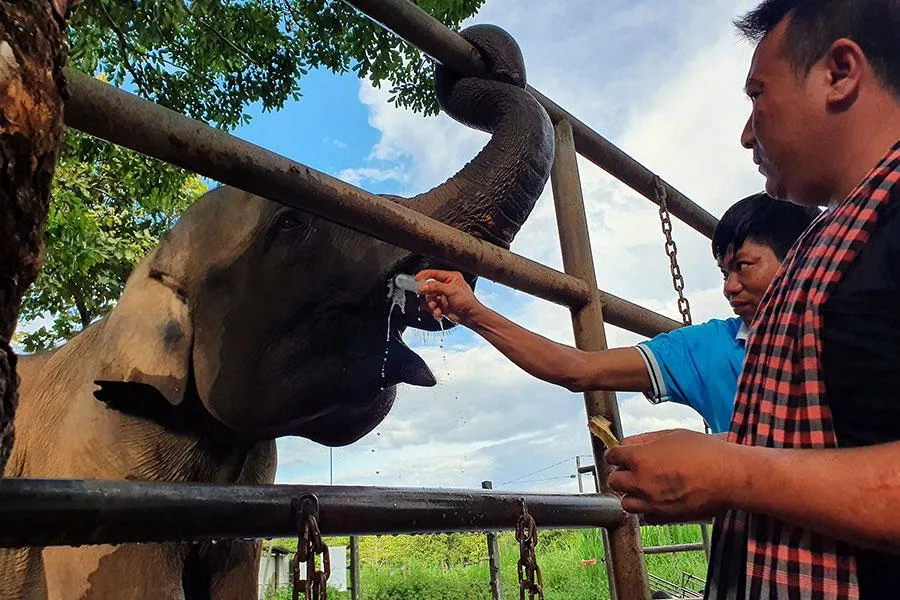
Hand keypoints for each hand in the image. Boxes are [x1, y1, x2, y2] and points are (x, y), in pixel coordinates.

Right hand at [416, 269, 485, 326]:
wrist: (471, 316)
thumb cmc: (467, 302)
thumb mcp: (451, 291)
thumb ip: (436, 287)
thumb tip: (423, 286)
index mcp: (451, 278)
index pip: (434, 273)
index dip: (424, 276)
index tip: (417, 279)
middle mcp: (446, 285)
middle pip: (429, 287)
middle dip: (429, 295)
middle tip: (431, 299)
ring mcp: (443, 295)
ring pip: (429, 298)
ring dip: (431, 304)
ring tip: (436, 308)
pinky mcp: (442, 305)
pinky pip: (432, 306)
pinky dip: (434, 310)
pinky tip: (439, 312)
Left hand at [605, 429, 741, 522]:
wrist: (729, 477)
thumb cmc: (704, 451)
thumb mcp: (671, 435)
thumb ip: (645, 439)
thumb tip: (628, 443)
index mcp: (639, 458)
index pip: (611, 456)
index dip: (616, 454)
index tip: (620, 454)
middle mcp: (640, 482)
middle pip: (614, 481)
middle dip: (621, 474)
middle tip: (631, 470)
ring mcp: (651, 502)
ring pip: (626, 503)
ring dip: (631, 494)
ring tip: (643, 487)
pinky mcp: (665, 517)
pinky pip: (645, 516)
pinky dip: (648, 509)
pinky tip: (658, 500)